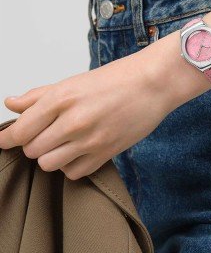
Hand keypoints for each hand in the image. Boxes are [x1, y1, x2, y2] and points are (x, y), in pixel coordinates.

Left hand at [0, 30, 209, 179]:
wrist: (153, 85)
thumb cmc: (118, 79)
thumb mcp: (75, 80)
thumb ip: (39, 95)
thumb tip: (11, 103)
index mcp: (62, 98)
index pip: (19, 131)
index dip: (8, 138)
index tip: (7, 139)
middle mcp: (73, 121)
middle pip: (32, 150)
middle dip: (34, 143)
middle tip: (46, 133)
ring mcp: (90, 140)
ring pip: (49, 164)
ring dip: (51, 155)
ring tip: (63, 142)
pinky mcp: (106, 153)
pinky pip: (73, 173)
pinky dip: (71, 165)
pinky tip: (79, 150)